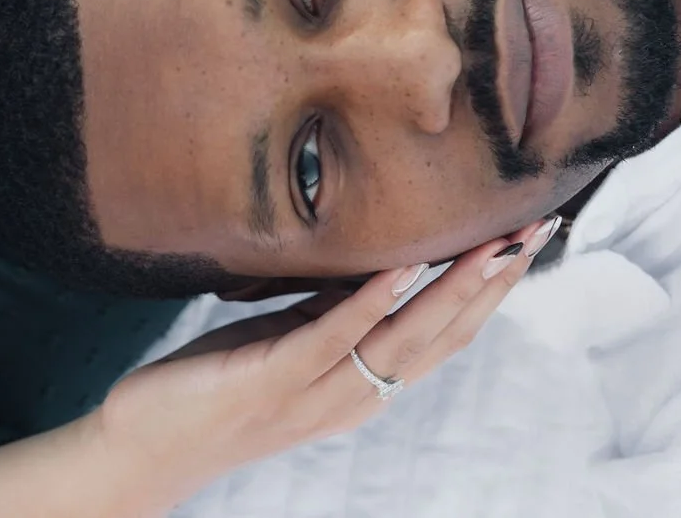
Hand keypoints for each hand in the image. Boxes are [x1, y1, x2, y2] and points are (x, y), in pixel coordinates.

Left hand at [94, 216, 559, 510]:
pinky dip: (369, 302)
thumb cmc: (216, 386)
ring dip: (449, 290)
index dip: (494, 292)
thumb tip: (381, 254)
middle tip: (538, 232)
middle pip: (441, 338)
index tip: (532, 241)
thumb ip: (336, 307)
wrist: (142, 448)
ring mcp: (313, 394)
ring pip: (400, 340)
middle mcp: (352, 398)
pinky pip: (329, 338)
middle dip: (493, 284)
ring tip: (490, 245)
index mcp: (363, 388)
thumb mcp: (290, 338)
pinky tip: (398, 266)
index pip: (447, 337)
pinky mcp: (270, 381)